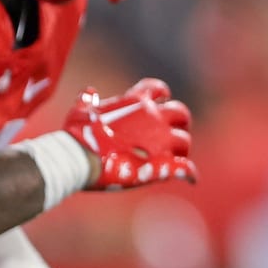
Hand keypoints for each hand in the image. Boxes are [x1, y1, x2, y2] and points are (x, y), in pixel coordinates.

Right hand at [62, 78, 198, 189]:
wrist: (79, 158)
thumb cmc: (76, 135)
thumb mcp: (80, 111)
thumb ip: (87, 100)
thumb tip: (89, 92)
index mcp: (136, 102)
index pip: (157, 89)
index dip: (162, 94)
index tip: (163, 98)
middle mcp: (154, 117)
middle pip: (180, 114)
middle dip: (179, 122)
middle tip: (173, 131)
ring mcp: (160, 141)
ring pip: (184, 141)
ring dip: (181, 148)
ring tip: (176, 156)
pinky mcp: (161, 164)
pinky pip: (184, 167)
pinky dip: (189, 172)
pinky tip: (191, 178)